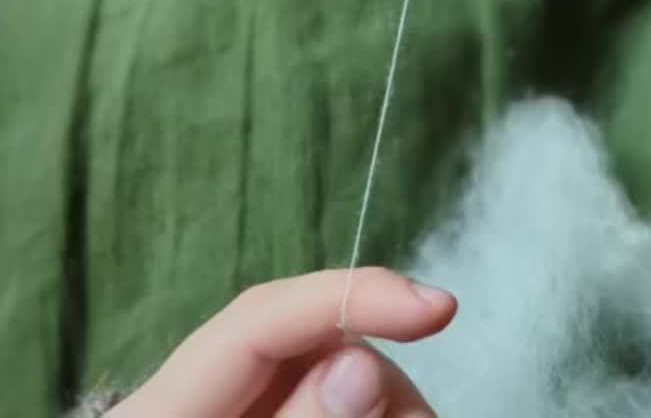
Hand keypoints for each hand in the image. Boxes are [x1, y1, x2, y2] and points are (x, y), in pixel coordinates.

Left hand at [114, 268, 453, 417]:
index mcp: (164, 405)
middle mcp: (203, 393)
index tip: (437, 307)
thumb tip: (361, 365)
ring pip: (343, 378)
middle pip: (316, 346)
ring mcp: (241, 407)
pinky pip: (340, 408)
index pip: (262, 315)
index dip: (349, 294)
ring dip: (388, 407)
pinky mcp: (271, 417)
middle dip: (380, 376)